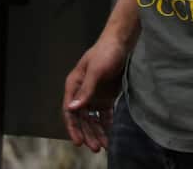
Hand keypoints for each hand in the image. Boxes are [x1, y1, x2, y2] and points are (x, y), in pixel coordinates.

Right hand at [62, 35, 127, 150]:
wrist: (122, 43)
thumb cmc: (105, 53)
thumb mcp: (95, 71)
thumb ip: (85, 90)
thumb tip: (72, 108)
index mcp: (74, 84)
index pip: (69, 110)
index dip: (73, 127)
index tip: (79, 142)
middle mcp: (82, 92)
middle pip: (81, 118)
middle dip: (87, 133)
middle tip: (95, 148)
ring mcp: (94, 95)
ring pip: (92, 118)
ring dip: (96, 132)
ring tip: (104, 146)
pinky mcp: (106, 96)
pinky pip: (104, 114)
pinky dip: (106, 125)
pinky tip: (110, 135)